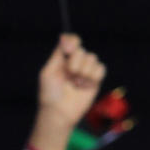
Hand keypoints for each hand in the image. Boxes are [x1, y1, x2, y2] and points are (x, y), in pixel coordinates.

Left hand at [29, 34, 106, 149]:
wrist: (59, 112)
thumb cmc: (50, 94)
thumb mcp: (48, 71)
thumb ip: (58, 53)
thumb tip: (65, 36)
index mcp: (63, 58)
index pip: (72, 41)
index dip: (73, 42)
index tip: (69, 49)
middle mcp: (75, 62)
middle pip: (82, 51)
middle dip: (74, 63)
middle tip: (68, 76)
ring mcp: (86, 71)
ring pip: (92, 59)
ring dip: (83, 71)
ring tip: (75, 83)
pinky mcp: (95, 80)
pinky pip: (101, 69)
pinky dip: (93, 76)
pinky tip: (84, 85)